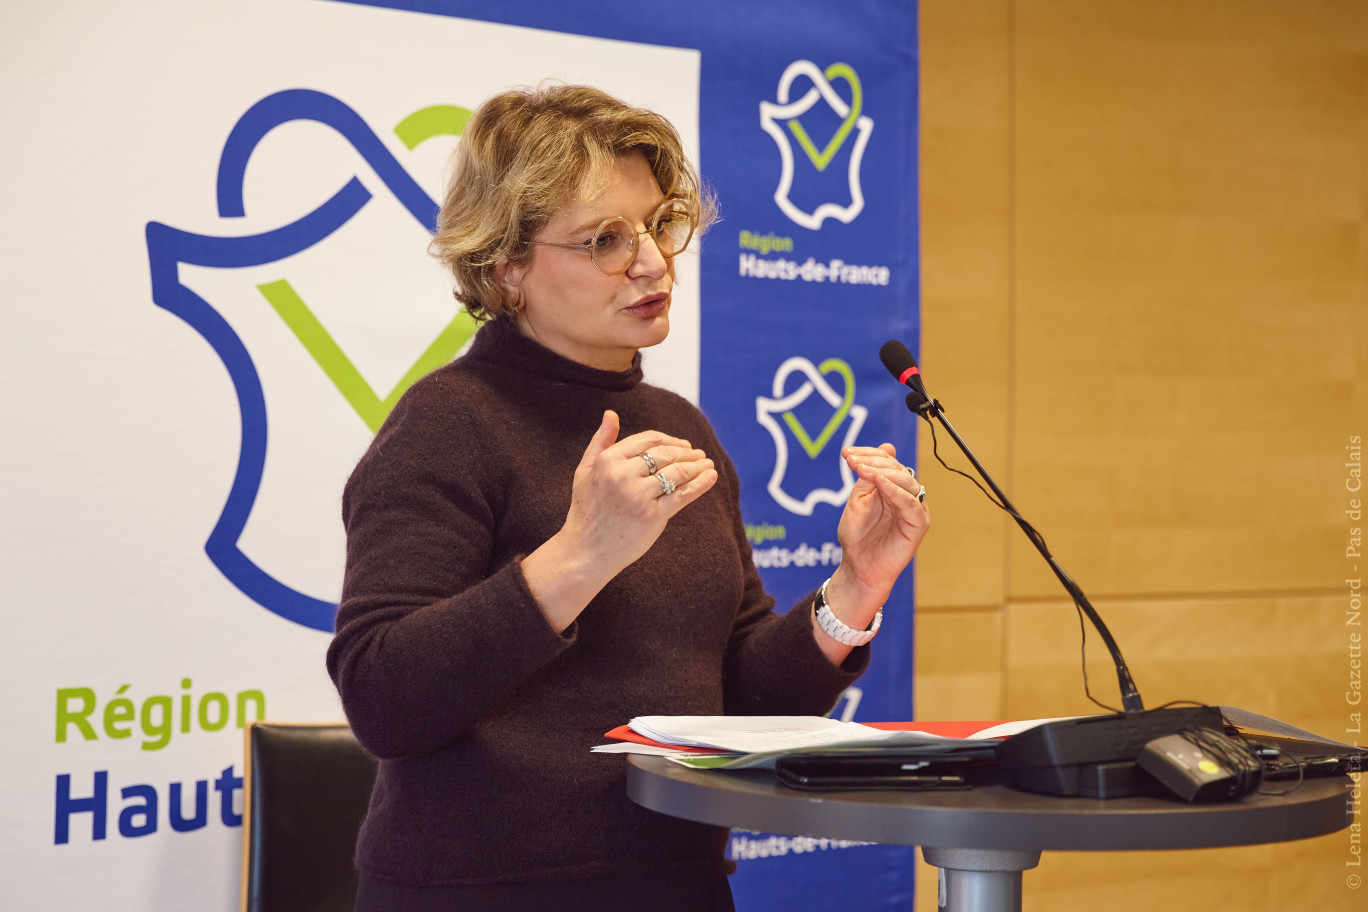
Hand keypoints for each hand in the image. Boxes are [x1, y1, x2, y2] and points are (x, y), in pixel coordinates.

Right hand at [521, 410, 717, 630]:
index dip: (670, 440)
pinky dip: (700, 484)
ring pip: (677, 472)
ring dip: (697, 466)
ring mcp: (638, 496)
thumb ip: (599, 442)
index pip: (648, 440)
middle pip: (665, 454)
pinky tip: (711, 477)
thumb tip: (611, 414)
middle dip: (687, 452)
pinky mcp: (652, 516)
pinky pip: (682, 495)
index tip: (683, 445)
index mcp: (608, 460)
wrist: (585, 552)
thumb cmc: (586, 511)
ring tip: (708, 464)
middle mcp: (622, 475)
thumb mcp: (585, 471)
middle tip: (700, 455)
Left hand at [823, 443, 928, 628]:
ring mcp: (914, 508)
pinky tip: (879, 483)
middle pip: (896, 468)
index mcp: (891, 487)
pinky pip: (910, 502)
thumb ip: (869, 475)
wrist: (860, 568)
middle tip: (852, 460)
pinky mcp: (918, 523)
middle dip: (873, 461)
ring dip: (883, 472)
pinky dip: (895, 490)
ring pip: (906, 481)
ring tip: (862, 469)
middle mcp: (905, 495)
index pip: (886, 461)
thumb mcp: (858, 500)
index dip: (867, 454)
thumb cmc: (857, 537)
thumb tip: (887, 446)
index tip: (846, 453)